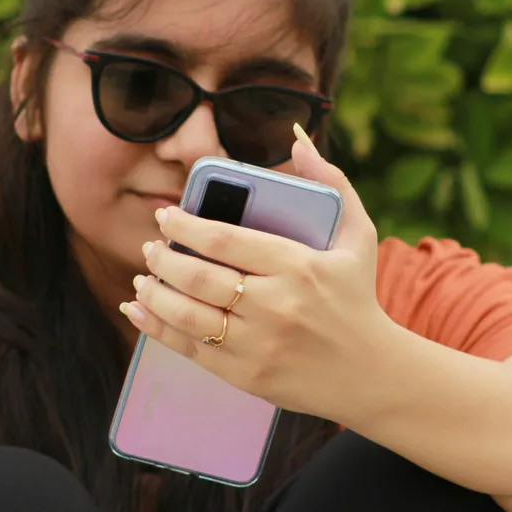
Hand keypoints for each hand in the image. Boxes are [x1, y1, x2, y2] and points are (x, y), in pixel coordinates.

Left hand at [123, 129, 396, 421]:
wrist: (372, 374)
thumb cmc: (356, 297)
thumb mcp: (358, 236)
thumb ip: (330, 182)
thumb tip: (297, 136)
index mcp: (298, 266)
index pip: (225, 241)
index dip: (186, 226)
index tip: (166, 216)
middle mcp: (276, 305)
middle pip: (199, 277)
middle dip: (163, 258)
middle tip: (149, 247)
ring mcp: (259, 344)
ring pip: (188, 314)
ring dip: (155, 294)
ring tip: (142, 278)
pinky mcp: (247, 375)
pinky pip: (191, 348)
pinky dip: (156, 329)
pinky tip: (139, 310)